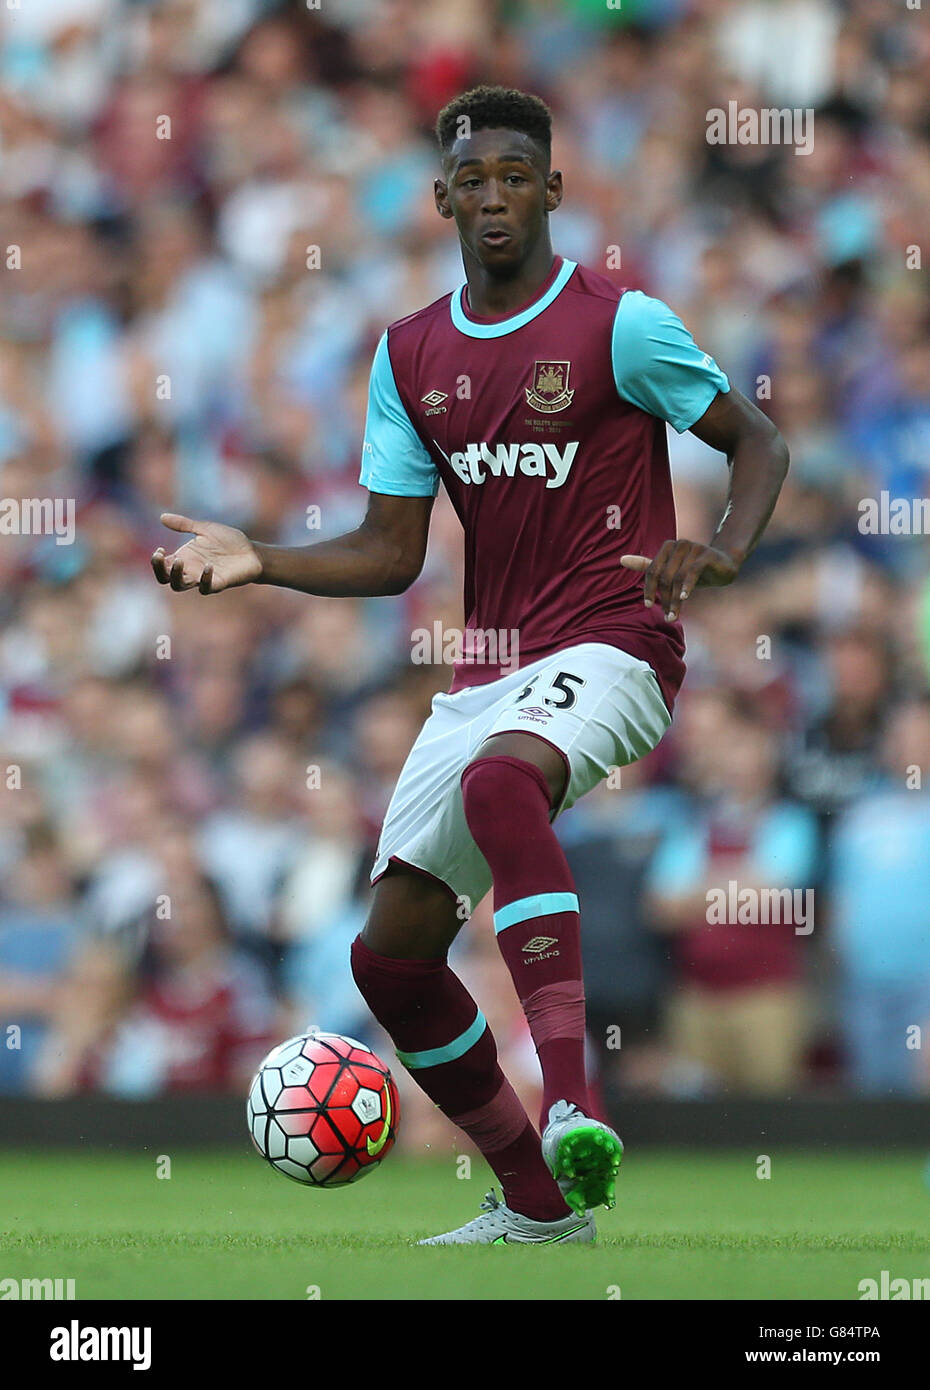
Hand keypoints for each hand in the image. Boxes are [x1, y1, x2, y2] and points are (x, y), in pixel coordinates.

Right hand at [151, 513, 262, 593]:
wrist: (252, 551)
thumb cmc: (228, 540)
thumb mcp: (205, 529)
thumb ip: (184, 524)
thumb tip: (162, 517)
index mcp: (185, 557)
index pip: (162, 565)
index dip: (157, 561)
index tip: (160, 550)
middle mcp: (190, 570)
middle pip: (166, 579)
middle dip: (160, 570)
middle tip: (162, 557)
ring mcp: (202, 578)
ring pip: (180, 586)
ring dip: (176, 575)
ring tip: (179, 562)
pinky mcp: (218, 583)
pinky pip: (206, 588)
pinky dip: (205, 579)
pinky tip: (208, 566)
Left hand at [620, 540, 738, 620]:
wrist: (726, 565)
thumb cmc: (695, 570)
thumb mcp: (671, 570)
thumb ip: (648, 566)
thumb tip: (621, 559)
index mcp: (668, 547)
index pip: (652, 570)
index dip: (649, 589)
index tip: (649, 606)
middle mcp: (679, 544)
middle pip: (664, 576)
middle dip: (665, 598)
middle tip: (667, 617)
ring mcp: (694, 547)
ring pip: (677, 578)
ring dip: (675, 600)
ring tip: (674, 616)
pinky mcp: (707, 555)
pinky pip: (692, 572)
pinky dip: (687, 586)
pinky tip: (684, 598)